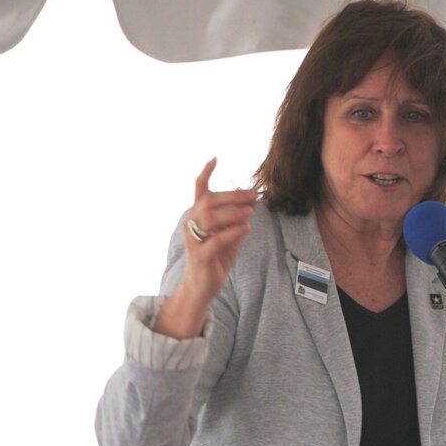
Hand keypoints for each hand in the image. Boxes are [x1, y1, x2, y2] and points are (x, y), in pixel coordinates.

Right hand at [183, 157, 257, 294]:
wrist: (202, 286)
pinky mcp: (201, 256)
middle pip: (208, 202)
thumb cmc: (215, 259)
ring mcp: (194, 240)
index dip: (205, 174)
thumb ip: (237, 220)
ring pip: (209, 218)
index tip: (215, 158)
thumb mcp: (229, 235)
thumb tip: (253, 202)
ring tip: (251, 212)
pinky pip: (216, 240)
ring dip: (232, 213)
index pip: (198, 191)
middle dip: (232, 196)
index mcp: (197, 217)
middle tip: (253, 194)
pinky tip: (246, 229)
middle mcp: (191, 225)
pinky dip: (232, 232)